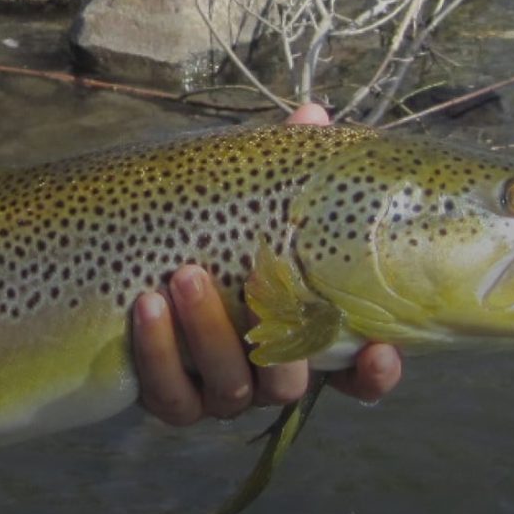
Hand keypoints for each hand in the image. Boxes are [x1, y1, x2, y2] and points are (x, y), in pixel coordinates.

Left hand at [130, 102, 402, 425]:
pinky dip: (156, 354)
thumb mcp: (252, 203)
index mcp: (303, 336)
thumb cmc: (218, 235)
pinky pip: (168, 396)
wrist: (134, 267)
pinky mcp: (171, 398)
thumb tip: (312, 115)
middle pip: (286, 383)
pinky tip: (144, 307)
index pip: (357, 373)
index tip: (380, 350)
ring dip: (207, 335)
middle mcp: (268, 374)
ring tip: (183, 277)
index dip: (374, 373)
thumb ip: (287, 169)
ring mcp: (219, 391)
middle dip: (269, 335)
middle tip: (246, 280)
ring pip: (228, 389)